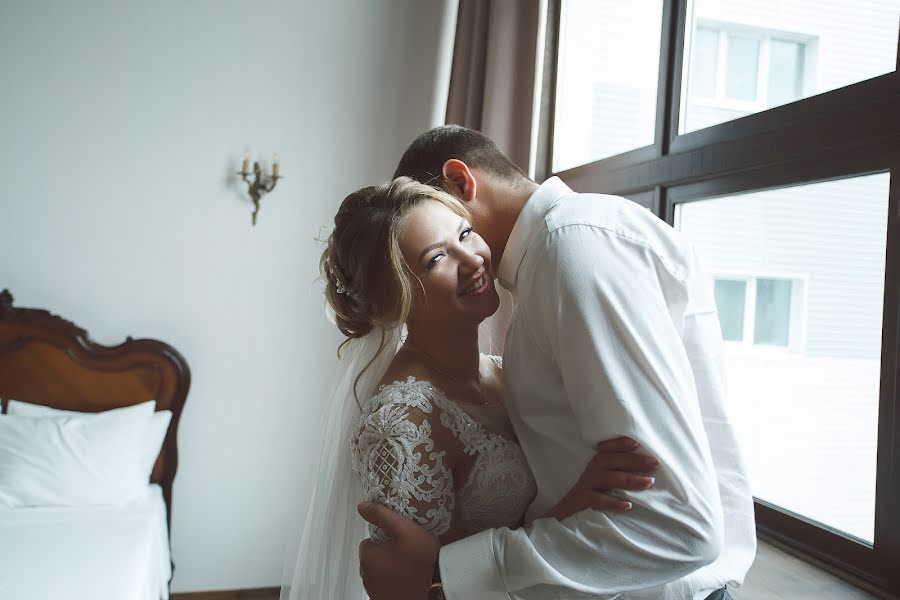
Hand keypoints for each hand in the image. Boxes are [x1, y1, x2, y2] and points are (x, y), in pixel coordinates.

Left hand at [357, 502, 439, 599]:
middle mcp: (366, 576)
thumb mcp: (404, 528)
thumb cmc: (420, 558)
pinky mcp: (382, 599)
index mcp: (367, 557)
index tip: (400, 541)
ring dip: (387, 569)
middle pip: (372, 558)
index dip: (383, 539)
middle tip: (406, 552)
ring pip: (378, 573)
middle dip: (384, 554)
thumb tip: (361, 505)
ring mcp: (374, 591)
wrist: (436, 588)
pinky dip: (392, 583)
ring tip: (408, 566)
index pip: (368, 542)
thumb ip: (381, 515)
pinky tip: (407, 579)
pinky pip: (384, 587)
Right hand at [542, 437, 657, 519]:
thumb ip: (619, 472)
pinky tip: (627, 505)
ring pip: (607, 478)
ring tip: (648, 483)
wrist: (565, 514)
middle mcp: (591, 470)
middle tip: (654, 463)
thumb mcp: (604, 481)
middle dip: (634, 461)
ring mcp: (585, 484)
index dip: (620, 444)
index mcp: (597, 463)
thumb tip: (648, 471)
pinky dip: (612, 502)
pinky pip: (597, 499)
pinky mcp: (581, 500)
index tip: (636, 443)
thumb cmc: (592, 495)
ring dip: (629, 479)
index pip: (608, 449)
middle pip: (611, 461)